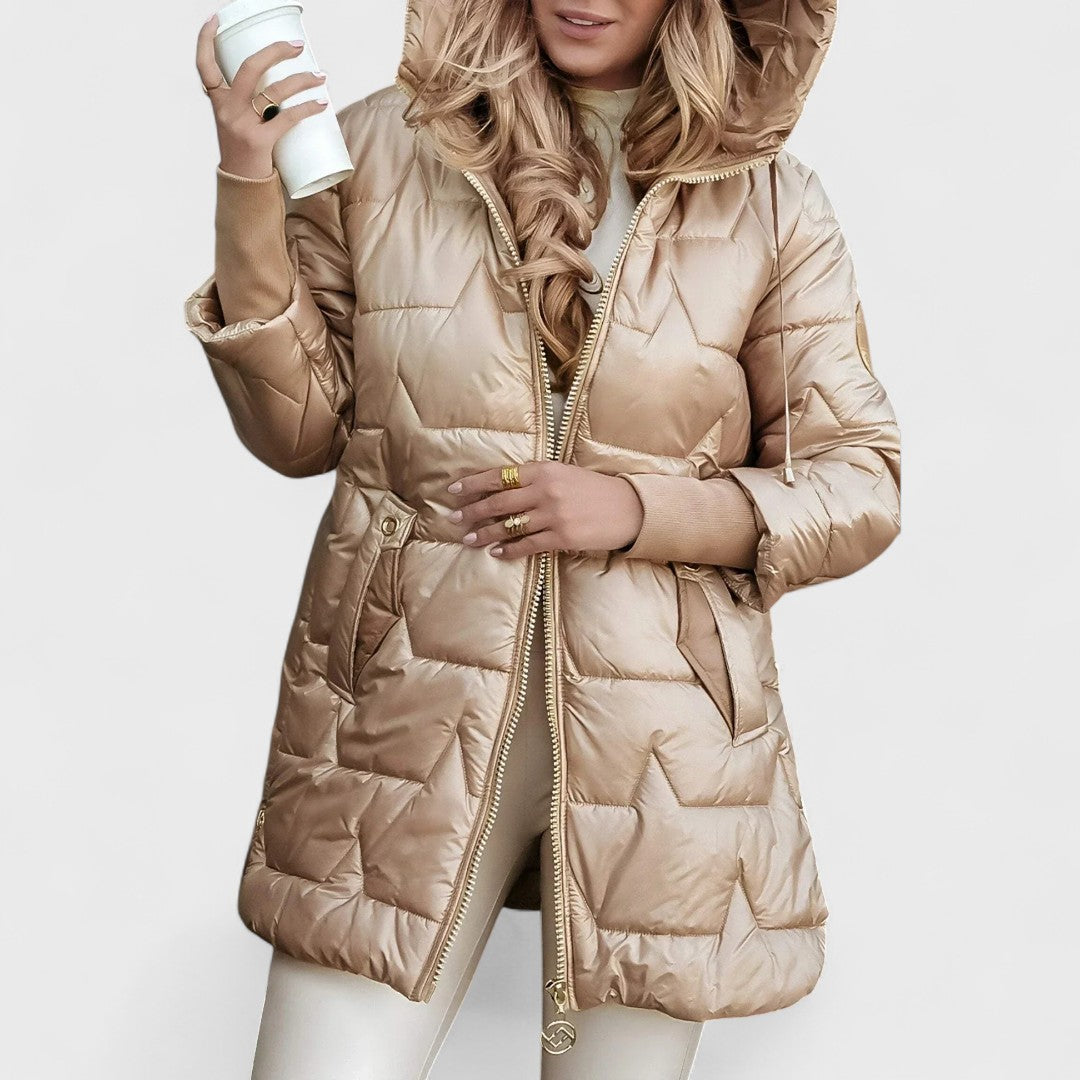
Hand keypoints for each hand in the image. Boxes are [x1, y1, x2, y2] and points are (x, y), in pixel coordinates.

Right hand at [196, 13, 329, 178]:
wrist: (242, 186)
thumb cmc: (245, 150)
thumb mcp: (236, 121)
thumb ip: (248, 101)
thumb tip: (281, 82)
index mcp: (218, 101)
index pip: (204, 65)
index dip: (206, 39)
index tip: (216, 19)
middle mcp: (227, 110)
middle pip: (249, 68)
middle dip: (275, 51)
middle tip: (297, 46)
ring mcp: (242, 125)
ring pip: (274, 91)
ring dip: (301, 80)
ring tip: (320, 75)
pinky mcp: (259, 141)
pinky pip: (288, 118)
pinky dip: (308, 108)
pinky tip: (321, 103)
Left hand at [446, 461, 643, 557]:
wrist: (629, 508)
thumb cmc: (595, 490)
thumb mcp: (565, 474)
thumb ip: (536, 478)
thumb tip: (503, 488)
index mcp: (544, 470)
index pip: (499, 476)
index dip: (473, 484)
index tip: (453, 491)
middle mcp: (545, 490)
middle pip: (498, 502)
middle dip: (471, 511)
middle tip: (452, 519)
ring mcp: (553, 514)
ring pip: (509, 526)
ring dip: (484, 534)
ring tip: (468, 539)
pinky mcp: (562, 537)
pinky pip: (527, 545)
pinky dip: (509, 550)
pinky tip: (496, 553)